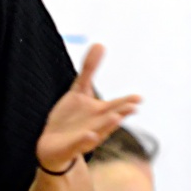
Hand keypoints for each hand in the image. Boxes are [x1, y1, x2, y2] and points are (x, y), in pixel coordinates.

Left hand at [35, 44, 139, 172]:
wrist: (52, 144)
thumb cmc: (71, 118)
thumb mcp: (78, 90)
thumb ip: (89, 69)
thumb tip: (100, 43)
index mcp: (100, 112)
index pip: (116, 106)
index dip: (126, 102)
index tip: (138, 98)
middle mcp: (97, 124)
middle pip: (111, 118)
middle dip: (122, 112)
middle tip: (134, 107)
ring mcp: (85, 136)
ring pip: (99, 131)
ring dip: (107, 125)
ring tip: (116, 118)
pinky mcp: (72, 146)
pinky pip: (79, 143)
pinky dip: (86, 140)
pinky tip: (90, 135)